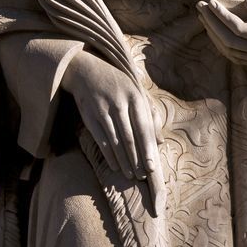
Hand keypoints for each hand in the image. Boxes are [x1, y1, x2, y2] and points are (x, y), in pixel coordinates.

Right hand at [61, 50, 158, 183]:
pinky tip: (115, 165)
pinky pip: (101, 139)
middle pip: (130, 137)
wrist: (87, 70)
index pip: (144, 127)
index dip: (147, 149)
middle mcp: (120, 102)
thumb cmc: (117, 85)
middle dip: (137, 159)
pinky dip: (108, 154)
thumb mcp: (136, 93)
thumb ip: (150, 115)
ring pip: (116, 140)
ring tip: (130, 175)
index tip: (152, 167)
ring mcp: (103, 108)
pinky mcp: (90, 114)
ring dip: (124, 160)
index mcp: (135, 96)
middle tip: (142, 176)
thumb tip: (159, 142)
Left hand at [197, 0, 246, 72]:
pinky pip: (231, 55)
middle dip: (210, 22)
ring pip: (226, 49)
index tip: (211, 3)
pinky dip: (218, 44)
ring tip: (203, 16)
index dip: (222, 16)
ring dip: (212, 32)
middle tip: (200, 6)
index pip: (238, 28)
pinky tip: (213, 32)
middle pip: (227, 38)